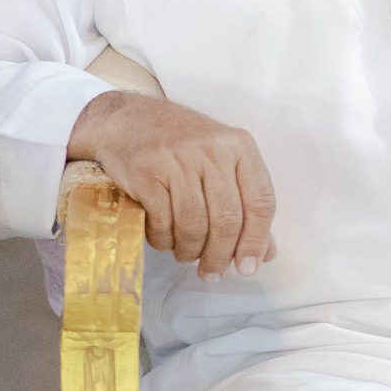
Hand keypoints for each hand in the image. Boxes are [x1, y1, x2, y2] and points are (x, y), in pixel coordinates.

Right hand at [69, 92, 276, 279]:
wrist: (126, 118)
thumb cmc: (179, 144)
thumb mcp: (220, 161)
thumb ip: (246, 203)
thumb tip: (264, 253)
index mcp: (238, 145)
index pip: (260, 201)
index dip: (256, 241)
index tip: (248, 267)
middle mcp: (211, 149)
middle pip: (227, 219)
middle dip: (220, 255)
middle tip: (212, 272)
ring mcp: (176, 159)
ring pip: (194, 225)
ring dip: (190, 251)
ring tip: (186, 255)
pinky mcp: (146, 171)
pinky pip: (162, 222)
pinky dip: (163, 240)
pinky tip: (163, 239)